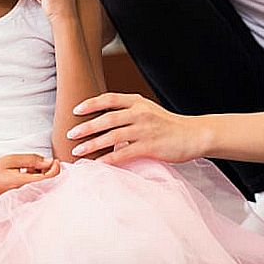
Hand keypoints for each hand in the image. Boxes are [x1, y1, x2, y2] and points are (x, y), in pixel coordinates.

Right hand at [0, 153, 60, 193]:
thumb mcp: (11, 160)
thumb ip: (31, 160)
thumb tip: (49, 161)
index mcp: (23, 183)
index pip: (50, 179)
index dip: (56, 169)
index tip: (55, 160)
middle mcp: (25, 193)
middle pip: (48, 183)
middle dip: (47, 170)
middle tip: (38, 161)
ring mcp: (23, 197)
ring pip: (41, 185)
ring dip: (39, 173)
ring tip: (26, 166)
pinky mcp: (20, 198)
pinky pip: (33, 188)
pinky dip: (32, 179)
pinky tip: (23, 173)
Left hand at [66, 92, 199, 165]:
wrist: (194, 135)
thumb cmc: (169, 125)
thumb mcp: (148, 111)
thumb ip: (129, 112)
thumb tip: (105, 120)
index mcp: (138, 102)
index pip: (109, 99)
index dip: (91, 104)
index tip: (76, 110)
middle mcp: (140, 113)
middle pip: (107, 118)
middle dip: (86, 127)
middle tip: (70, 134)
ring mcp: (144, 130)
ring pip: (112, 136)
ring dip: (92, 144)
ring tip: (77, 151)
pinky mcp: (150, 146)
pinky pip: (124, 153)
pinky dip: (108, 159)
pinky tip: (97, 164)